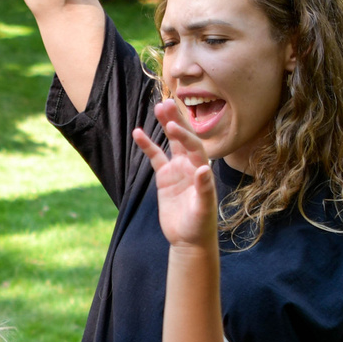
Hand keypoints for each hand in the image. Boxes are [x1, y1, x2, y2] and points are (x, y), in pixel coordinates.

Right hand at [135, 102, 216, 248]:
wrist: (189, 239)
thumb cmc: (199, 225)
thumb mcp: (203, 209)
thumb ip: (204, 189)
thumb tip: (204, 170)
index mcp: (202, 170)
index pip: (194, 147)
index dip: (184, 136)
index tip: (172, 126)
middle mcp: (191, 165)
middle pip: (185, 137)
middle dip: (177, 120)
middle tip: (167, 102)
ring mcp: (178, 169)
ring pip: (171, 142)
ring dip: (166, 125)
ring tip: (158, 107)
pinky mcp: (165, 177)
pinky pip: (156, 157)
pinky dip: (148, 145)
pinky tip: (138, 133)